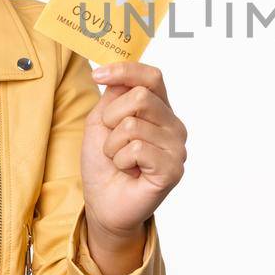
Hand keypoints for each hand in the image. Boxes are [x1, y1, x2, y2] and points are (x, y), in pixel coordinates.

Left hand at [80, 61, 186, 251]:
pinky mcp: (173, 168)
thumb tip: (119, 74)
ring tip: (119, 160)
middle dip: (111, 117)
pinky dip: (121, 160)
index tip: (97, 75)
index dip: (125, 70)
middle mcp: (173, 125)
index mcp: (160, 110)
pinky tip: (128, 171)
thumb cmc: (103, 164)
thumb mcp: (101, 123)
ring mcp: (176, 147)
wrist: (103, 204)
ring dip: (113, 145)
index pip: (151, 77)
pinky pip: (137, 149)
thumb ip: (113, 96)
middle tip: (110, 139)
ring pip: (133, 125)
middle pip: (140, 97)